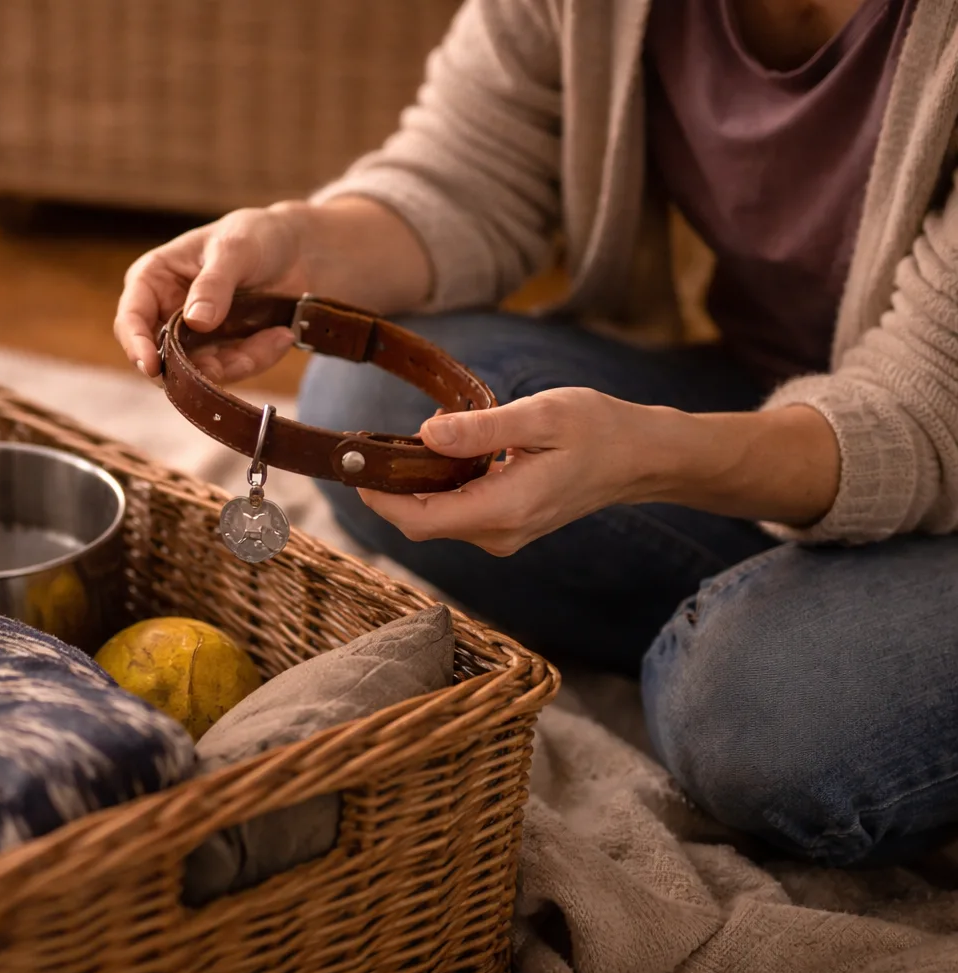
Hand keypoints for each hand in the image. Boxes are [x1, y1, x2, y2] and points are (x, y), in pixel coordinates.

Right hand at [115, 203, 311, 382]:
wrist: (298, 251)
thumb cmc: (256, 236)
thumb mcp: (235, 250)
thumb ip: (214, 284)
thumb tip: (195, 321)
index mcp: (154, 279)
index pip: (131, 319)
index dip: (136, 345)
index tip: (152, 366)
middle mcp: (166, 313)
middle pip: (161, 357)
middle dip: (196, 367)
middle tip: (235, 362)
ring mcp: (194, 337)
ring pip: (200, 372)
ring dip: (239, 362)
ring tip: (277, 335)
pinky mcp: (221, 352)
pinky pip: (232, 370)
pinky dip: (258, 358)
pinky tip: (281, 335)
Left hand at [358, 389, 840, 555]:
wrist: (643, 457)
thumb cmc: (599, 429)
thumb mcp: (541, 416)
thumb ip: (481, 429)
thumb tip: (425, 433)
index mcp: (504, 510)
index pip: (419, 520)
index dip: (378, 497)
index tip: (352, 463)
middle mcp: (499, 533)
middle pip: (421, 522)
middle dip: (387, 489)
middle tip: (362, 445)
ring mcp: (503, 534)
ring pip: (436, 517)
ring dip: (410, 486)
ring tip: (390, 444)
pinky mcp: (506, 524)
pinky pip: (456, 511)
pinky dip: (435, 485)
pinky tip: (433, 452)